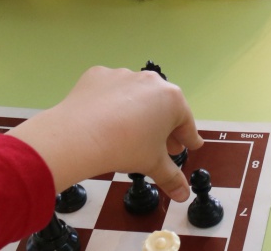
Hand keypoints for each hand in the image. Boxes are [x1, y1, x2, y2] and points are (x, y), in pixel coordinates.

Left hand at [8, 66, 203, 200]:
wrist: (79, 136)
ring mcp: (124, 75)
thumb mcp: (153, 165)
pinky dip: (110, 102)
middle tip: (162, 147)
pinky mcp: (99, 75)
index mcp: (172, 100)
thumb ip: (171, 178)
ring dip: (136, 112)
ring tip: (128, 133)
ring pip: (135, 96)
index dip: (188, 138)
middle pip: (162, 107)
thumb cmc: (125, 148)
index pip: (185, 123)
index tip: (190, 145)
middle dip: (163, 127)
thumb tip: (183, 196)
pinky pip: (110, 90)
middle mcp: (151, 81)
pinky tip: (103, 118)